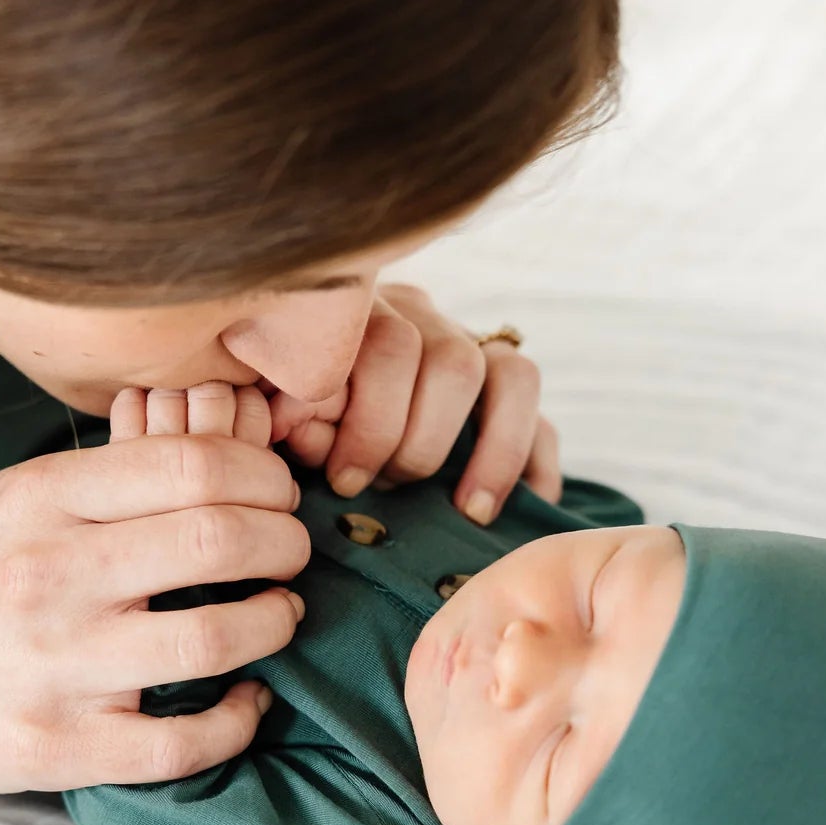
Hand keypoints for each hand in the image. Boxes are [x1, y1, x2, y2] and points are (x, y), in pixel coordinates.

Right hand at [0, 390, 307, 796]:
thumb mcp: (15, 499)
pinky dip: (240, 720)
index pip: (191, 464)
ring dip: (275, 623)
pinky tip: (250, 698)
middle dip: (285, 542)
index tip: (279, 494)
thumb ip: (109, 474)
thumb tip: (230, 445)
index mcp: (41, 501)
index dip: (264, 476)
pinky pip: (183, 743)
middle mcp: (47, 578)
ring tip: (281, 614)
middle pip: (217, 540)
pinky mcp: (62, 748)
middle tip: (293, 551)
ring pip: (213, 640)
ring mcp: (55, 669)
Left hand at [268, 282, 562, 523]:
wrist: (314, 413)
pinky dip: (532, 463)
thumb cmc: (297, 422)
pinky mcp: (508, 385)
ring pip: (510, 373)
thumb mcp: (284, 417)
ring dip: (491, 451)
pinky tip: (521, 507)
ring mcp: (471, 343)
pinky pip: (541, 413)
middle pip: (452, 359)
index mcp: (363, 313)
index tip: (345, 482)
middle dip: (422, 441)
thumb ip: (294, 418)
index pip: (385, 342)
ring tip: (465, 511)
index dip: (370, 420)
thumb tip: (300, 427)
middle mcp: (422, 316)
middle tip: (389, 489)